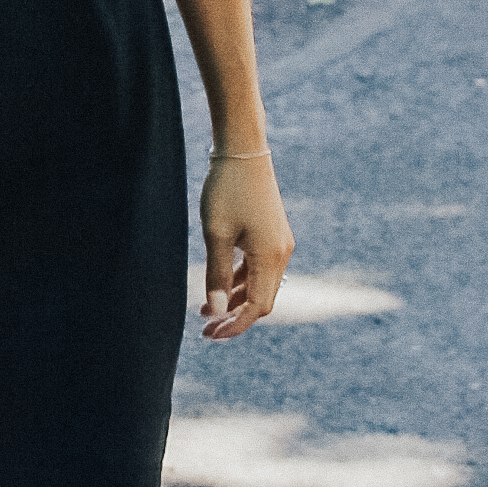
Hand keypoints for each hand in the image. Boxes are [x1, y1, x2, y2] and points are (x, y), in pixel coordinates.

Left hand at [199, 150, 292, 338]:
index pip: (257, 307)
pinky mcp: (273, 235)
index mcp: (270, 257)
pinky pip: (258, 268)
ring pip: (259, 284)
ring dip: (235, 299)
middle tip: (205, 329)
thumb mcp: (216, 234)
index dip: (234, 325)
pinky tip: (219, 286)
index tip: (209, 335)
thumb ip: (216, 275)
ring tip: (206, 310)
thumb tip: (215, 311)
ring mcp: (279, 244)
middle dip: (235, 317)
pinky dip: (240, 281)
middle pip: (262, 300)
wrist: (243, 151)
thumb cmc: (226, 190)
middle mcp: (281, 253)